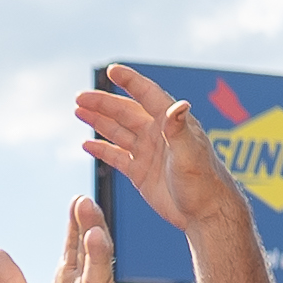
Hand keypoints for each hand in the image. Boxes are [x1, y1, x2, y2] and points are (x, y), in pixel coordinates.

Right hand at [74, 64, 247, 247]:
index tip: (112, 70)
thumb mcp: (190, 154)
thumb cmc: (203, 182)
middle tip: (80, 97)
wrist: (204, 212)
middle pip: (125, 112)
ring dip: (99, 121)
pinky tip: (87, 144)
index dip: (130, 82)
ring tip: (79, 111)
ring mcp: (147, 153)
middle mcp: (157, 134)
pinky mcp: (140, 172)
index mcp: (170, 124)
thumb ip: (180, 129)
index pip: (147, 96)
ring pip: (118, 131)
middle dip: (103, 103)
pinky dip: (101, 149)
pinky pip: (116, 156)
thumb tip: (177, 105)